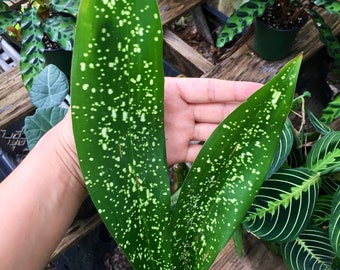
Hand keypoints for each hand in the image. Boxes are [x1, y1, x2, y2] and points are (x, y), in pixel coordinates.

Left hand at [56, 77, 261, 178]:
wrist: (81, 153)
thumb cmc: (98, 119)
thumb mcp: (123, 94)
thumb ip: (147, 82)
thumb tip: (163, 66)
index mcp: (169, 92)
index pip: (210, 89)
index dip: (236, 90)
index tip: (261, 90)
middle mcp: (177, 112)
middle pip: (216, 110)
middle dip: (242, 111)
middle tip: (268, 114)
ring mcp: (176, 134)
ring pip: (211, 133)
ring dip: (232, 135)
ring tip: (257, 137)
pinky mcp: (172, 155)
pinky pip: (198, 154)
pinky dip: (213, 157)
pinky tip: (230, 158)